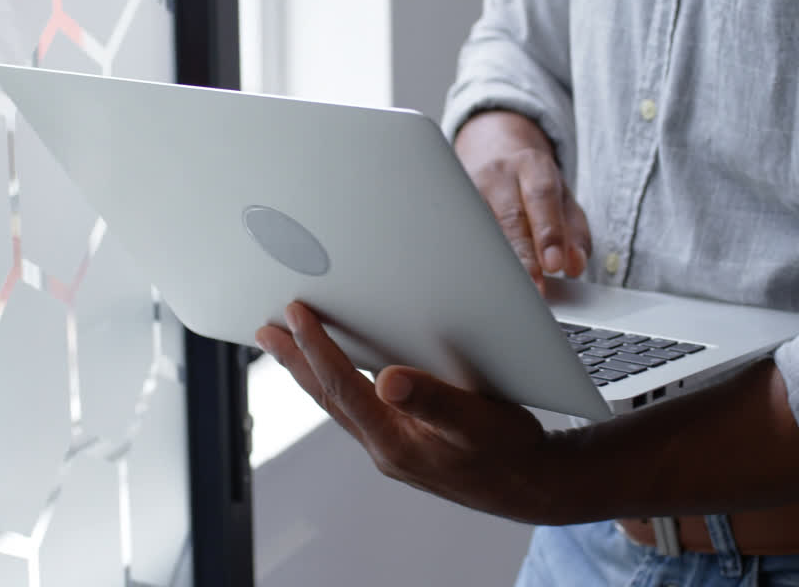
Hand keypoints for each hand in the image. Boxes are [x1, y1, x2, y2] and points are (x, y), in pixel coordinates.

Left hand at [255, 302, 570, 523]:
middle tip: (266, 329)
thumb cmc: (510, 453)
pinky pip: (358, 408)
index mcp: (396, 443)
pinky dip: (339, 382)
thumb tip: (388, 380)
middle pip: (328, 397)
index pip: (342, 388)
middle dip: (295, 360)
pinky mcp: (403, 443)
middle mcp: (385, 447)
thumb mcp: (477, 420)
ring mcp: (392, 448)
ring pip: (339, 403)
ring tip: (288, 344)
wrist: (532, 485)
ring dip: (311, 371)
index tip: (297, 314)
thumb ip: (433, 400)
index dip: (317, 348)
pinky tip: (340, 368)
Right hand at [455, 110, 591, 293]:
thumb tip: (575, 264)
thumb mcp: (563, 199)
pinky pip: (462, 236)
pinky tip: (481, 281)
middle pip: (510, 217)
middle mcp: (499, 174)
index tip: (555, 265)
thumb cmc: (532, 186)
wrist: (493, 154)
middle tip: (535, 288)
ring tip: (507, 291)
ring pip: (481, 229)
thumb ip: (576, 232)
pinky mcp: (451, 205)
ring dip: (495, 263)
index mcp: (532, 165)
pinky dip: (472, 260)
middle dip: (523, 256)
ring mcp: (469, 188)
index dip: (548, 233)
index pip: (541, 197)